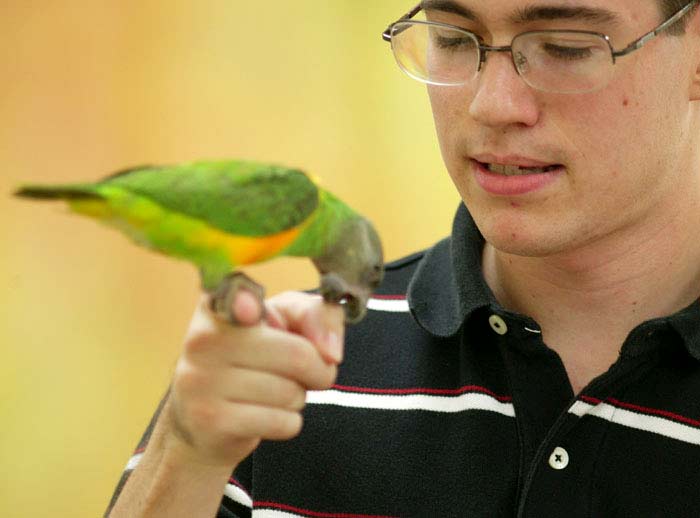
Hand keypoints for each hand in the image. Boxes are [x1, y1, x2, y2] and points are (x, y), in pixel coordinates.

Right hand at [163, 290, 344, 468]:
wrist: (202, 424)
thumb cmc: (253, 360)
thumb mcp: (284, 322)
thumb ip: (316, 316)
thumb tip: (330, 352)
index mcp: (218, 307)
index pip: (234, 296)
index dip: (245, 301)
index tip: (251, 308)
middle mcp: (202, 339)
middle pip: (296, 354)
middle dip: (318, 371)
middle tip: (310, 373)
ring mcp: (202, 381)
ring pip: (290, 393)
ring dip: (297, 397)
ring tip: (274, 393)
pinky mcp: (212, 421)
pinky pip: (282, 422)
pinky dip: (288, 423)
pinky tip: (265, 416)